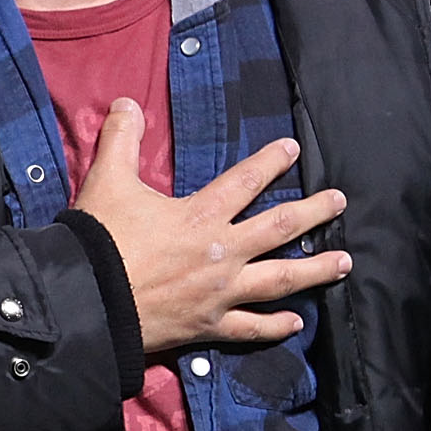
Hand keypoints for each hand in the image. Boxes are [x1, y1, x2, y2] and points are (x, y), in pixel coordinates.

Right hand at [72, 101, 349, 354]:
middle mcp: (221, 252)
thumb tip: (127, 103)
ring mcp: (220, 292)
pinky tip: (296, 323)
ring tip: (344, 262)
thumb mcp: (107, 180)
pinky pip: (251, 328)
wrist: (86, 299)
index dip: (271, 161)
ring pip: (280, 280)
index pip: (246, 180)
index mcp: (200, 215)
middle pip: (279, 228)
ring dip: (315, 270)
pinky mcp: (209, 325)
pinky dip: (275, 326)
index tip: (293, 149)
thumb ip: (121, 140)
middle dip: (314, 212)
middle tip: (339, 202)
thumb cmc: (99, 239)